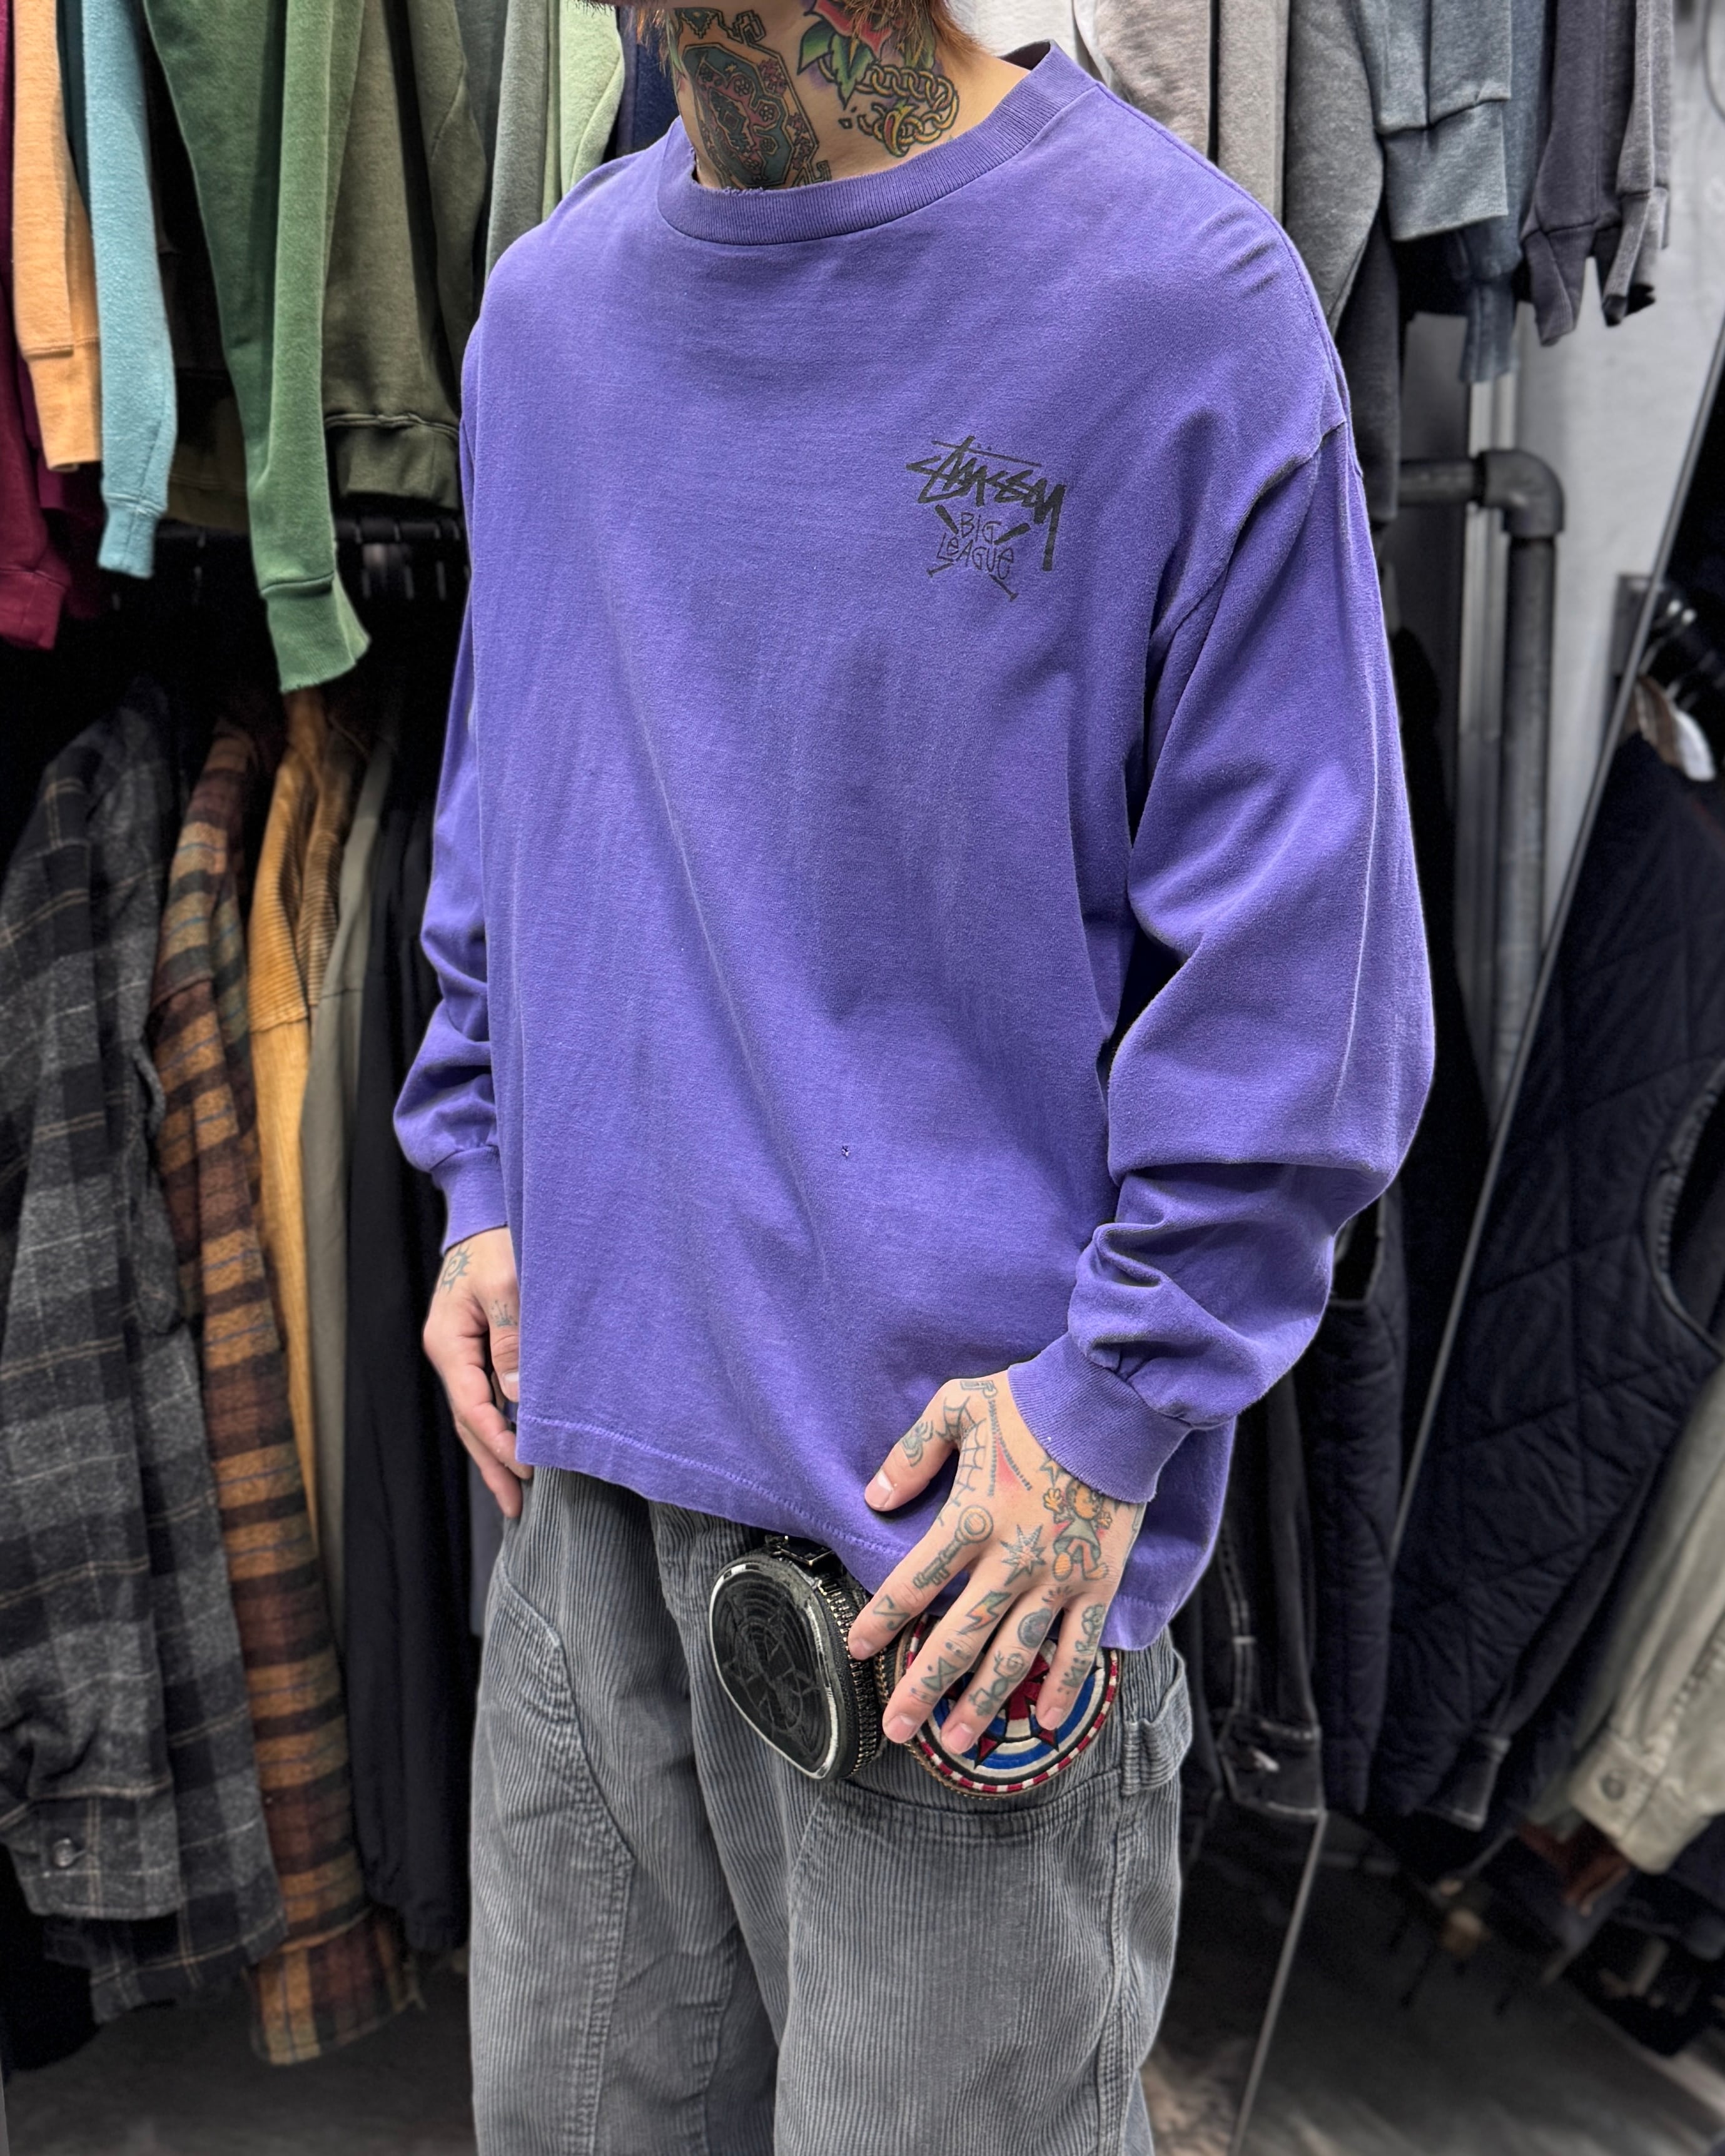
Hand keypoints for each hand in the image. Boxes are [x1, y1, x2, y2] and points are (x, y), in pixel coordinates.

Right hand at [421, 1226, 530, 1518]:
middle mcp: (448, 1352)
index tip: (529, 1472)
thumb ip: (511, 1341)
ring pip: (475, 1412)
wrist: (485, 1208)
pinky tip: (516, 1442)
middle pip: (468, 1422)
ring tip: (516, 1492)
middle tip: (516, 1508)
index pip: (473, 1409)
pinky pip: (485, 1393)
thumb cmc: (498, 1241)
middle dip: (492, 1465)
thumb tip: (519, 1397)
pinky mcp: (475, 1343)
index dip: (500, 1445)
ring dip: (494, 1450)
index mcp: (448, 1343)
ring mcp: (459, 1350)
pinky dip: (499, 1422)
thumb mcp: (508, 1286)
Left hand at [846, 1372, 1143, 1755]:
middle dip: (923, 1687)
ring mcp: (1058, 1577)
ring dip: (983, 1700)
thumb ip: (912, 1452)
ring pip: (1014, 1654)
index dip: (882, 1619)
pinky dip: (1062, 1687)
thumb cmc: (1030, 1403)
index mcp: (972, 1517)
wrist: (1113, 1407)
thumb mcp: (958, 1406)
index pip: (914, 1581)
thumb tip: (874, 1496)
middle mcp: (1012, 1558)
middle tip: (896, 1728)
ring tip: (957, 1741)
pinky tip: (1042, 1722)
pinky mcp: (1097, 1582)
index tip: (857, 1649)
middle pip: (959, 1637)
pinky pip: (1078, 1646)